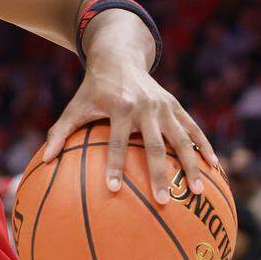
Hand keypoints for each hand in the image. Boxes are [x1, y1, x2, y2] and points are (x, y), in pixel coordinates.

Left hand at [42, 57, 217, 204]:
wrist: (119, 58)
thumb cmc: (93, 89)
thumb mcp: (74, 106)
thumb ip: (60, 132)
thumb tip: (44, 160)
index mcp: (119, 108)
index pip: (116, 142)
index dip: (115, 165)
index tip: (114, 189)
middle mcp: (145, 107)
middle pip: (153, 146)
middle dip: (158, 174)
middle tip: (162, 201)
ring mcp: (164, 107)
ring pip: (181, 139)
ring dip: (191, 165)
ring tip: (197, 192)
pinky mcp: (176, 106)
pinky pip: (193, 129)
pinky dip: (205, 146)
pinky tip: (215, 167)